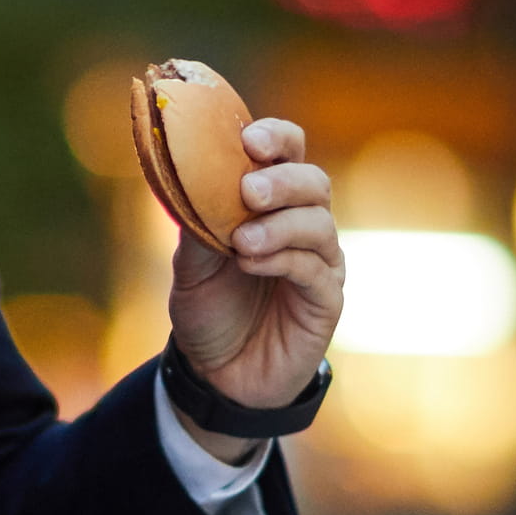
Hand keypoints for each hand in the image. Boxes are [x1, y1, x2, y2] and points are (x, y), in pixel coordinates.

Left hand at [167, 118, 339, 460]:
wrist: (216, 376)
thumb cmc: (208, 310)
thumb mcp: (190, 263)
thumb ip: (196, 221)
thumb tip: (188, 176)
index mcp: (273, 204)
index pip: (289, 152)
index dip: (276, 138)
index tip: (249, 139)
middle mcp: (303, 225)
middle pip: (313, 182)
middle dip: (282, 180)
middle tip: (249, 190)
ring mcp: (320, 262)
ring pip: (318, 224)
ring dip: (280, 225)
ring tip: (241, 242)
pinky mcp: (326, 300)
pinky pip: (316, 269)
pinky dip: (284, 259)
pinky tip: (252, 263)